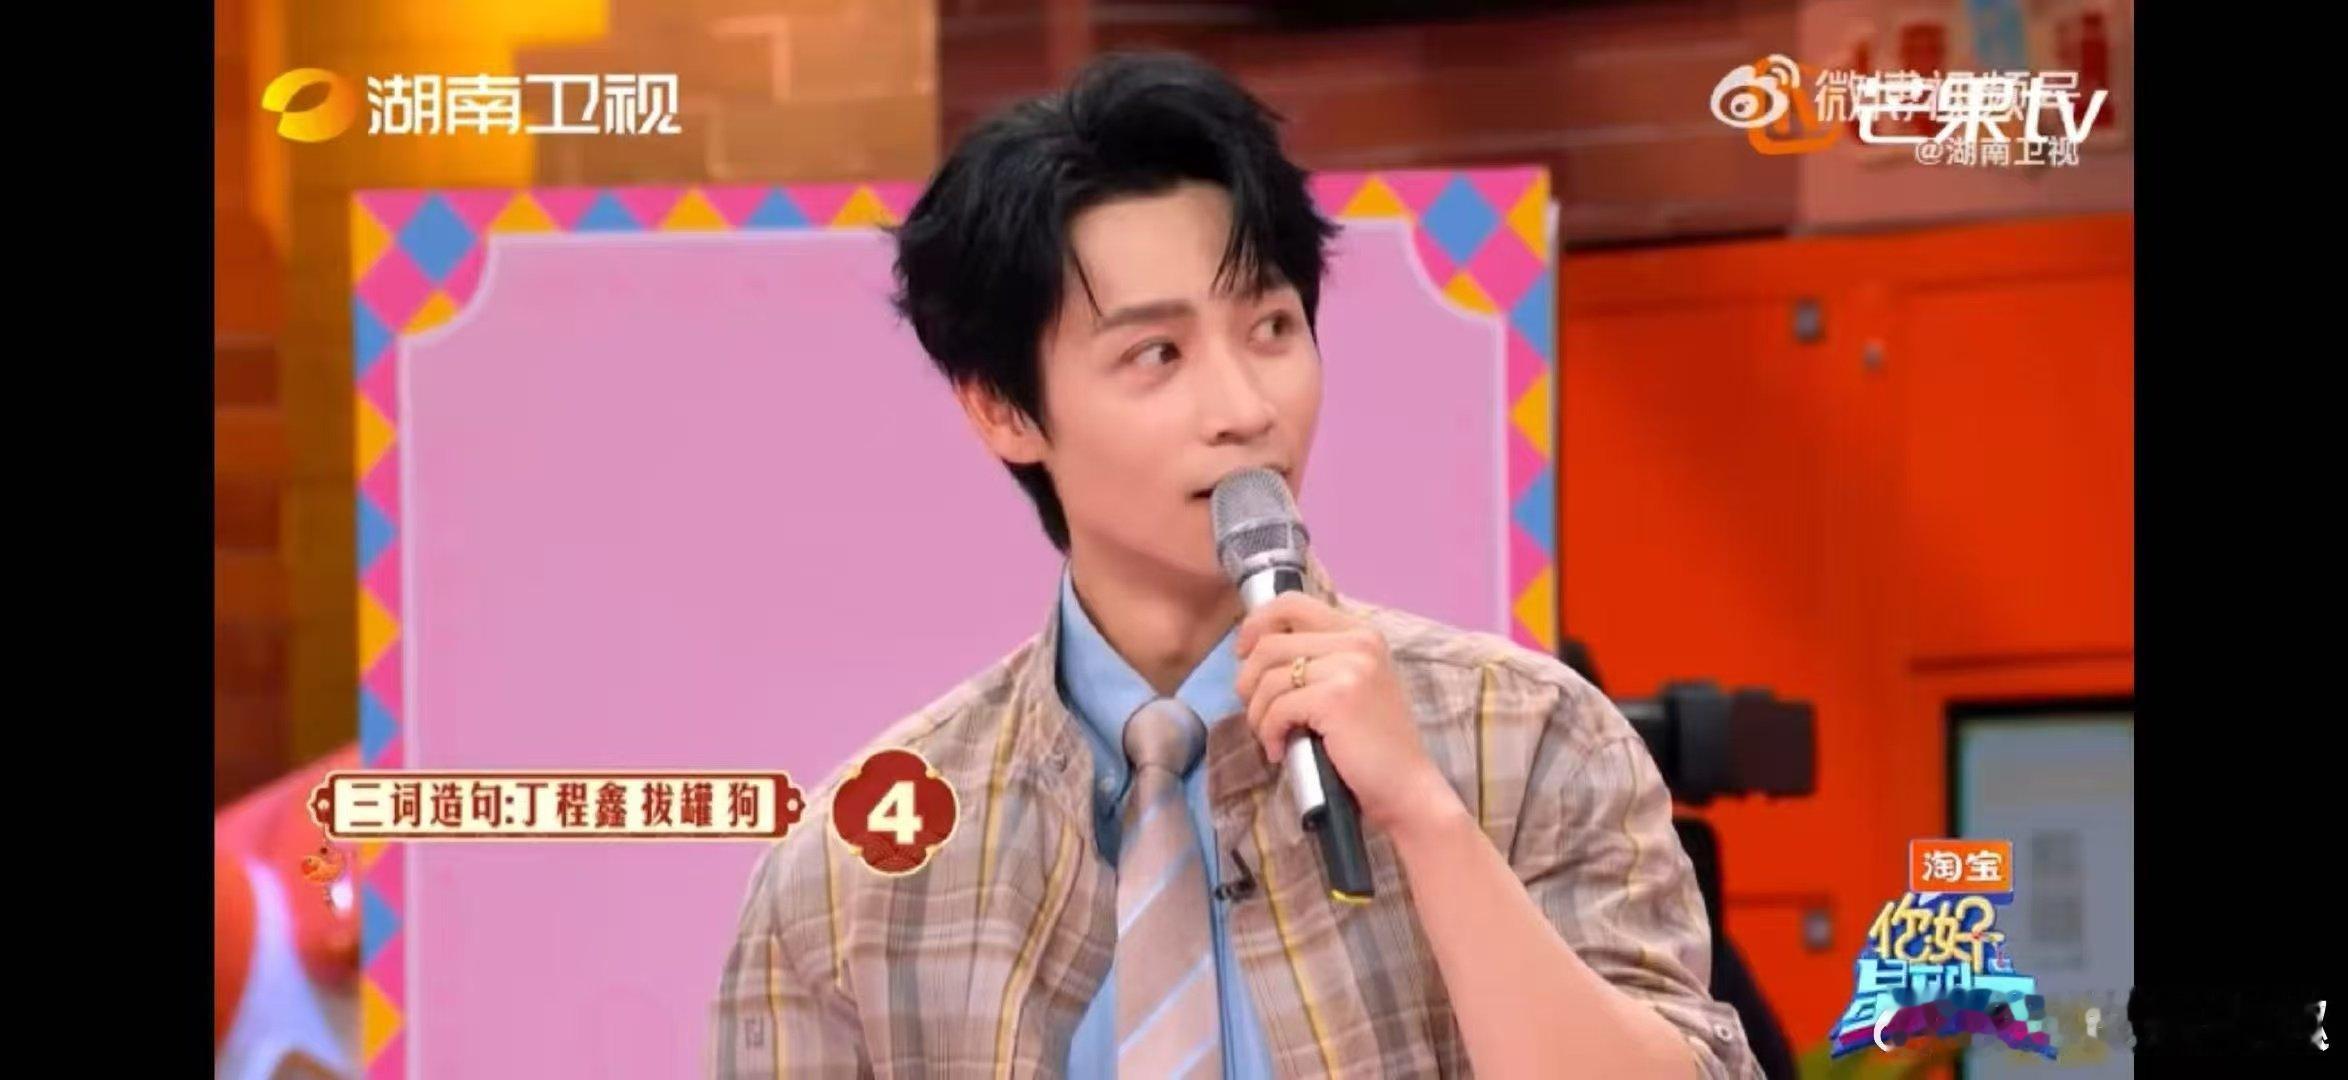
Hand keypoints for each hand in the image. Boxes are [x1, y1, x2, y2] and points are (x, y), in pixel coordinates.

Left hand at [1234, 592, 1464, 836]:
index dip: (1256, 624)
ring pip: (1268, 678)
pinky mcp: (1336, 698)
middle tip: (1254, 710)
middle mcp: (1358, 641)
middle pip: (1269, 643)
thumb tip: (1254, 648)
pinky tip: (1279, 751)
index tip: (1242, 654)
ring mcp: (1350, 667)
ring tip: (1270, 735)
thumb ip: (1318, 658)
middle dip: (1248, 681)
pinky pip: (1277, 708)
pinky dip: (1268, 733)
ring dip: (1256, 713)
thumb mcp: (1351, 684)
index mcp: (1361, 632)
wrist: (1406, 787)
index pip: (1292, 603)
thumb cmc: (1372, 744)